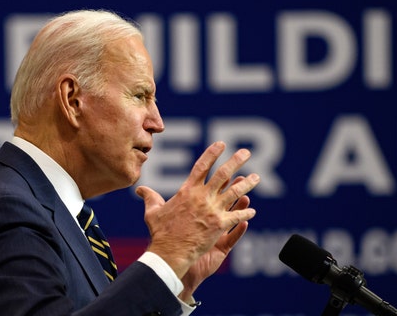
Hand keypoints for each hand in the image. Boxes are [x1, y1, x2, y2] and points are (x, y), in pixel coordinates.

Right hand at [136, 142, 259, 295]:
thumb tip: (139, 190)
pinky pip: (236, 216)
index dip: (212, 153)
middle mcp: (202, 197)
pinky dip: (245, 212)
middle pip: (223, 174)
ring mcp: (212, 210)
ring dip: (247, 184)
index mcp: (187, 191)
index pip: (202, 166)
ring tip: (256, 177)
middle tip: (246, 153)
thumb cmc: (160, 232)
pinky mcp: (219, 225)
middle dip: (236, 161)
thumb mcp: (153, 211)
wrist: (170, 251)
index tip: (221, 144)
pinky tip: (252, 210)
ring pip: (235, 193)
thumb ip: (149, 197)